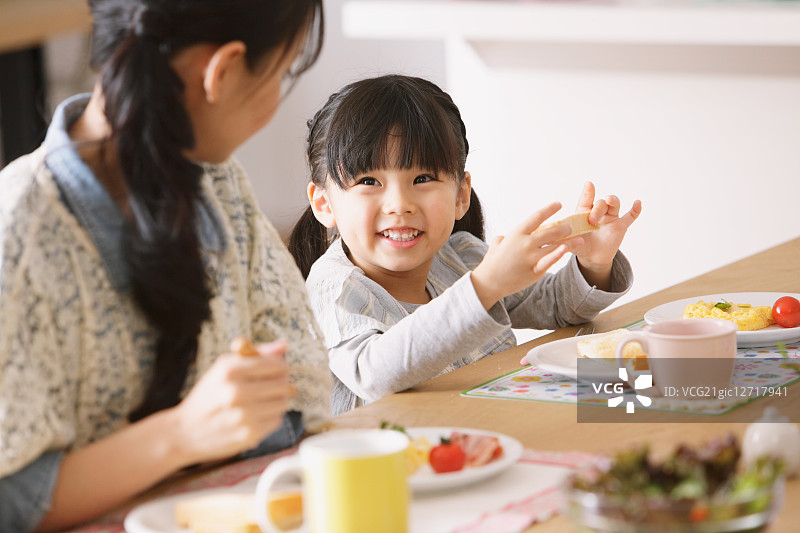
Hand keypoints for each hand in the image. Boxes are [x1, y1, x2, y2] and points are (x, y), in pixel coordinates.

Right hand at [166, 341, 291, 465]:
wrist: (185, 432)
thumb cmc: (208, 396)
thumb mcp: (224, 367)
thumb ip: (256, 354)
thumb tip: (283, 346)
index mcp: (229, 370)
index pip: (276, 365)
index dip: (281, 367)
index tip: (276, 370)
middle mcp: (236, 392)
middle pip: (283, 384)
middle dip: (280, 384)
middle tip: (269, 387)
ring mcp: (244, 416)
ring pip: (283, 403)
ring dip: (276, 401)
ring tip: (260, 402)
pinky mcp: (249, 435)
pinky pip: (276, 421)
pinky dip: (270, 418)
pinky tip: (256, 416)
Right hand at [471, 202, 582, 309]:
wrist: (489, 282)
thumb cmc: (492, 262)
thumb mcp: (497, 244)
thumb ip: (504, 238)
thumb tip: (506, 237)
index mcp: (516, 234)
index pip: (536, 217)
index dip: (549, 209)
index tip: (558, 204)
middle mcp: (525, 244)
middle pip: (550, 231)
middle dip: (563, 227)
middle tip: (570, 227)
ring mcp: (530, 257)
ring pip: (554, 246)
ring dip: (569, 241)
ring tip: (579, 239)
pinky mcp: (534, 271)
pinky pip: (550, 261)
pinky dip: (559, 254)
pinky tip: (567, 249)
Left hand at [572, 182, 641, 286]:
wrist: (592, 258)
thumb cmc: (579, 245)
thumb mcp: (570, 242)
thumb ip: (563, 239)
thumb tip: (551, 238)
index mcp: (584, 212)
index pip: (586, 200)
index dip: (588, 192)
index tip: (589, 184)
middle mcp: (598, 212)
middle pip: (601, 202)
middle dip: (597, 208)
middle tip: (592, 220)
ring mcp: (610, 218)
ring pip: (614, 204)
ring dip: (612, 201)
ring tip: (610, 201)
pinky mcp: (620, 226)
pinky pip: (630, 216)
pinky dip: (635, 210)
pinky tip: (638, 203)